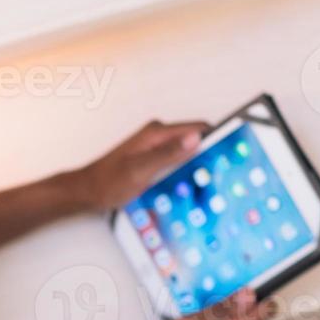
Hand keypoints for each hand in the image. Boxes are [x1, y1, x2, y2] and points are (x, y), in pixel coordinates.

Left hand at [64, 120, 209, 210]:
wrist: (87, 192)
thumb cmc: (108, 182)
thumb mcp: (141, 170)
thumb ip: (168, 154)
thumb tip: (195, 139)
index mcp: (157, 133)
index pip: (199, 127)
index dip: (218, 136)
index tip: (232, 149)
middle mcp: (157, 135)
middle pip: (195, 138)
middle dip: (210, 152)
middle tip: (222, 172)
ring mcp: (155, 146)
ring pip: (187, 150)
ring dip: (198, 162)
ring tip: (208, 181)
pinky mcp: (153, 158)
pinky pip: (177, 159)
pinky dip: (186, 169)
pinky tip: (188, 184)